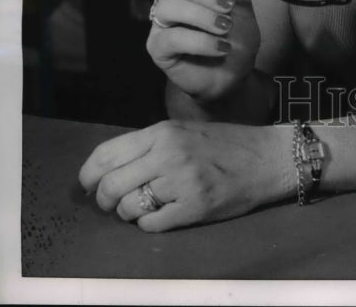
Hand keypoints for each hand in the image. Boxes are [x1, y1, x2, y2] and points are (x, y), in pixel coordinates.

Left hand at [78, 119, 292, 231]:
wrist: (267, 157)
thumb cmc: (224, 144)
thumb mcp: (183, 132)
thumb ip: (149, 146)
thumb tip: (107, 169)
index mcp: (162, 131)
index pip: (106, 155)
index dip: (88, 175)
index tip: (87, 185)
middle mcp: (168, 154)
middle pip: (110, 186)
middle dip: (104, 200)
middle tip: (113, 203)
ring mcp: (182, 181)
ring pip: (128, 208)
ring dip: (129, 213)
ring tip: (144, 207)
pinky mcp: (195, 207)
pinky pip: (152, 224)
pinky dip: (150, 223)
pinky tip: (164, 214)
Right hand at [147, 0, 260, 104]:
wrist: (238, 71)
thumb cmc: (236, 32)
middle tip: (228, 5)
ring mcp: (161, 22)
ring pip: (169, 6)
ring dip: (204, 16)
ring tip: (226, 29)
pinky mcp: (159, 48)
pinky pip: (173, 37)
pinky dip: (202, 41)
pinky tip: (221, 47)